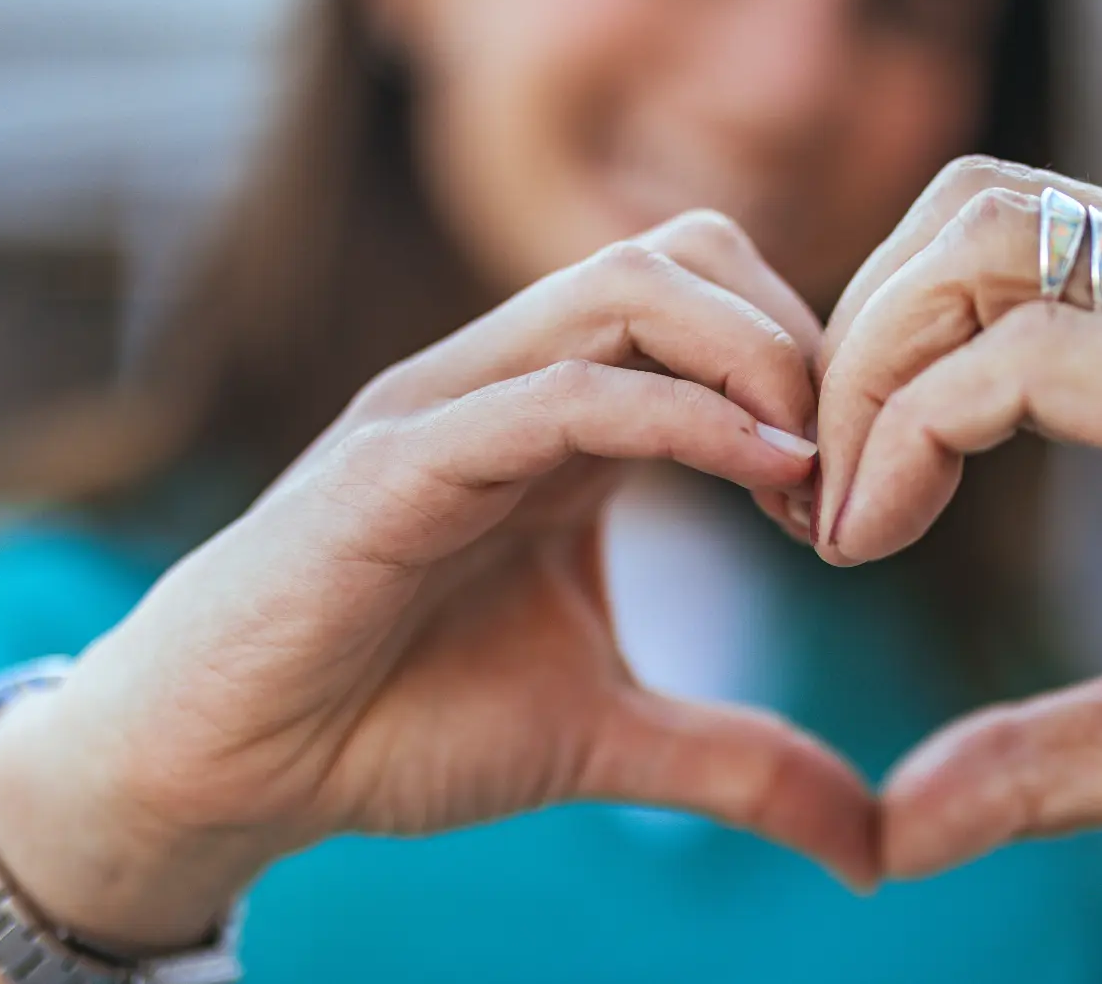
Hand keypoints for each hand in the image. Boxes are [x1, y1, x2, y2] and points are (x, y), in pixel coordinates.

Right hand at [0, 211, 873, 951]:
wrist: (230, 764)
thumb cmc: (393, 721)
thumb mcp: (603, 737)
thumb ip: (737, 764)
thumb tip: (871, 848)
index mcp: (562, 419)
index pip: (710, 300)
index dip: (812, 372)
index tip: (861, 495)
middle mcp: (509, 383)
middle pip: (684, 253)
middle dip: (798, 337)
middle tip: (851, 465)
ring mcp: (451, 406)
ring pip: (625, 287)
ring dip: (753, 355)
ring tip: (812, 464)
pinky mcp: (399, 462)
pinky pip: (559, 392)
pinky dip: (681, 417)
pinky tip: (767, 476)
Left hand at [815, 157, 1101, 877]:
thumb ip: (1050, 752)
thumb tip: (902, 823)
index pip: (1002, 250)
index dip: (885, 348)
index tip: (843, 496)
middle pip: (973, 208)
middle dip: (855, 330)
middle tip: (820, 485)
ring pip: (990, 244)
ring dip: (870, 364)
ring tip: (845, 511)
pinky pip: (1042, 362)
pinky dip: (924, 428)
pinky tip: (887, 531)